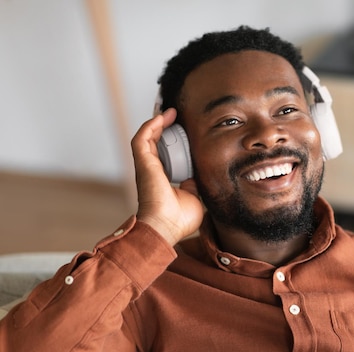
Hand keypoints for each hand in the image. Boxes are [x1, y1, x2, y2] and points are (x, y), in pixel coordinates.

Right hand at [131, 108, 203, 245]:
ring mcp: (146, 166)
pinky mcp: (142, 163)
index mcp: (164, 179)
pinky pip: (142, 138)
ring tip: (171, 111)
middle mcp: (153, 170)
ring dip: (158, 122)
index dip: (175, 142)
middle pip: (156, 143)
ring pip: (148, 137)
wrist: (166, 227)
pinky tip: (162, 116)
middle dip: (166, 127)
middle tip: (178, 116)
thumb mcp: (196, 198)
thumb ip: (197, 185)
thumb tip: (201, 175)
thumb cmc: (179, 219)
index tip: (187, 132)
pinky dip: (151, 125)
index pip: (168, 155)